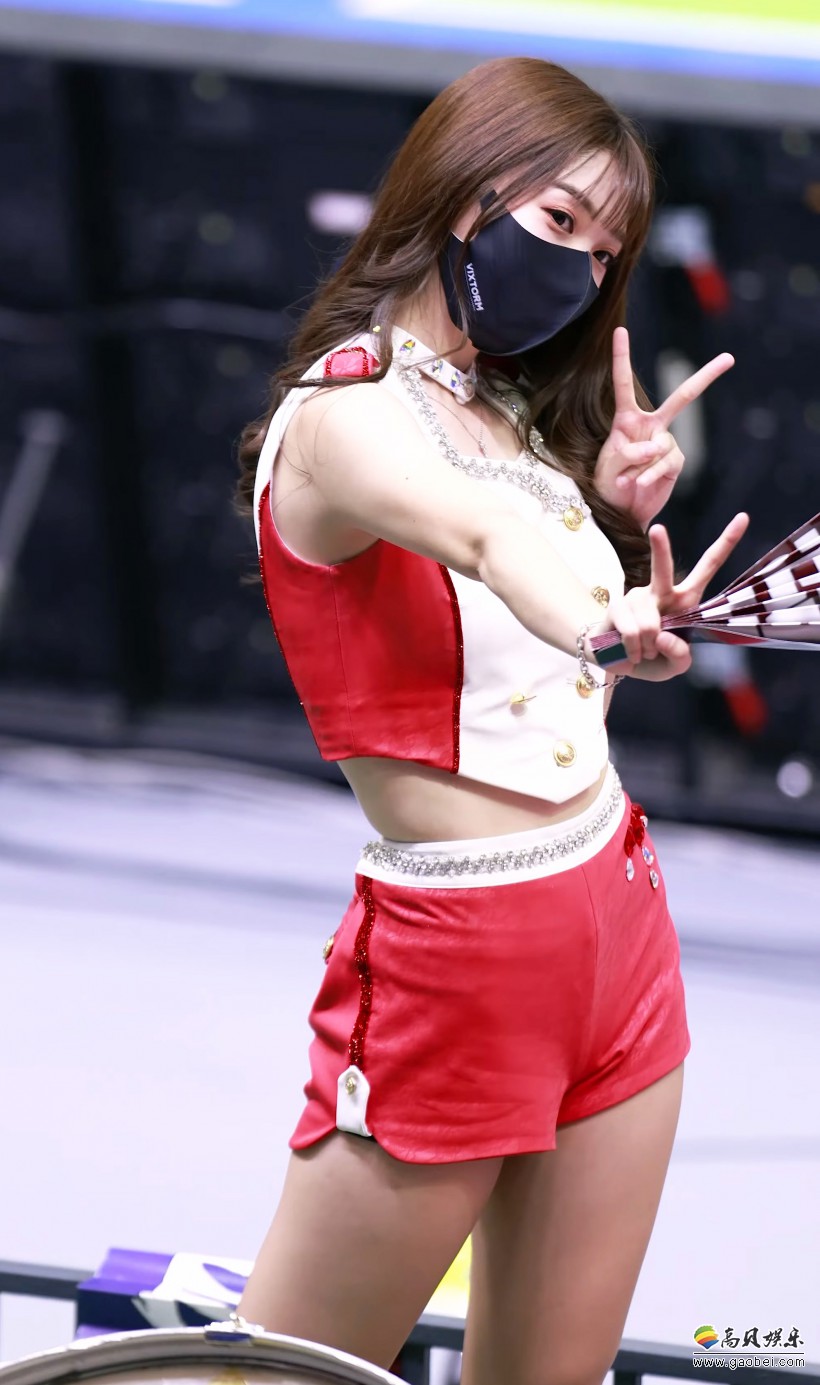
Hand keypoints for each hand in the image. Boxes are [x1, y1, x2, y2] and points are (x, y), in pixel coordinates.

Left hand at [594, 326, 733, 528]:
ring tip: (627, 480)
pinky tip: (640, 484)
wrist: (620, 512)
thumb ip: (627, 453)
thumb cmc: (606, 486)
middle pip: (682, 397)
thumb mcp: (607, 467)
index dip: (622, 357)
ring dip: (640, 465)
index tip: (620, 330)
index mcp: (626, 419)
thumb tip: (655, 446)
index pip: (623, 383)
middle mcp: (651, 426)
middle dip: (707, 377)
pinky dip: (651, 475)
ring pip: (660, 445)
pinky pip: (666, 463)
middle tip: (730, 358)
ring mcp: (666, 444)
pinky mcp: (674, 462)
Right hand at [597, 512, 748, 681]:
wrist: (621, 665)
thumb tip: (662, 636)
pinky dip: (633, 650)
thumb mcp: (676, 665)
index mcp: (685, 599)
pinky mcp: (617, 607)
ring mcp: (637, 597)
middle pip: (663, 568)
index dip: (726, 542)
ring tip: (644, 651)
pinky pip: (631, 632)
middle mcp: (661, 592)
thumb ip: (680, 655)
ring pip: (649, 624)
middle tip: (657, 529)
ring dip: (648, 647)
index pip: (708, 566)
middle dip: (660, 549)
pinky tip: (630, 652)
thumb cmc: (655, 658)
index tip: (743, 517)